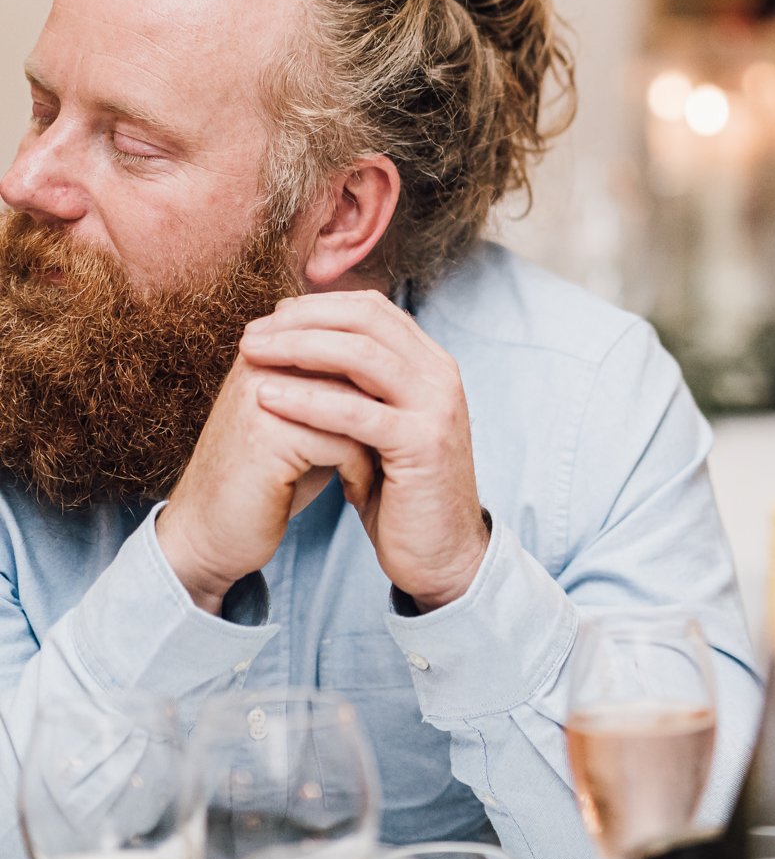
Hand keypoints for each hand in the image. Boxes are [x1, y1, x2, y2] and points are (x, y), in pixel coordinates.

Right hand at [157, 355, 377, 614]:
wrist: (213, 535)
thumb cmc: (271, 479)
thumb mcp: (309, 424)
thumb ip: (343, 390)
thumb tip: (404, 363)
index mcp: (271, 349)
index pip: (351, 336)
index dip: (381, 383)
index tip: (391, 421)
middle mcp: (262, 361)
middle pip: (357, 364)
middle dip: (384, 409)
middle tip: (397, 446)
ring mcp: (261, 395)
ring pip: (356, 402)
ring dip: (377, 442)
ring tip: (381, 468)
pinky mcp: (268, 437)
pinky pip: (346, 441)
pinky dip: (360, 471)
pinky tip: (356, 494)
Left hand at [238, 291, 488, 611]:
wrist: (440, 552)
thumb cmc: (400, 492)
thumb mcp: (379, 427)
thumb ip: (357, 388)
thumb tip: (300, 347)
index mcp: (432, 365)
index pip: (373, 309)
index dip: (318, 306)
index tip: (270, 318)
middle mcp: (441, 375)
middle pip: (366, 321)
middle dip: (302, 320)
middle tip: (251, 333)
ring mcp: (437, 407)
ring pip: (362, 356)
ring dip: (299, 348)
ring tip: (251, 354)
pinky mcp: (423, 444)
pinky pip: (357, 412)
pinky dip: (309, 400)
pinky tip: (268, 397)